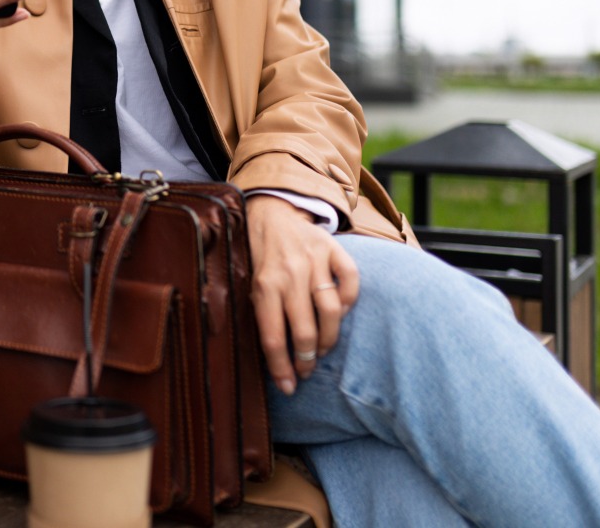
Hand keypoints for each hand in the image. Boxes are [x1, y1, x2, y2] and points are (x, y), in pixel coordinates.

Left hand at [246, 194, 359, 395]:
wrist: (271, 212)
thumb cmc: (259, 257)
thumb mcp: (249, 283)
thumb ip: (261, 315)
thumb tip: (273, 361)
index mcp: (263, 285)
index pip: (273, 337)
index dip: (282, 368)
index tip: (288, 387)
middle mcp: (289, 273)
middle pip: (304, 330)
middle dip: (307, 360)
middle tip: (307, 370)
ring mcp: (314, 260)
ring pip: (331, 312)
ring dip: (329, 339)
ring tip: (323, 349)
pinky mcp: (333, 248)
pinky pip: (350, 282)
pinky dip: (349, 303)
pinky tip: (339, 313)